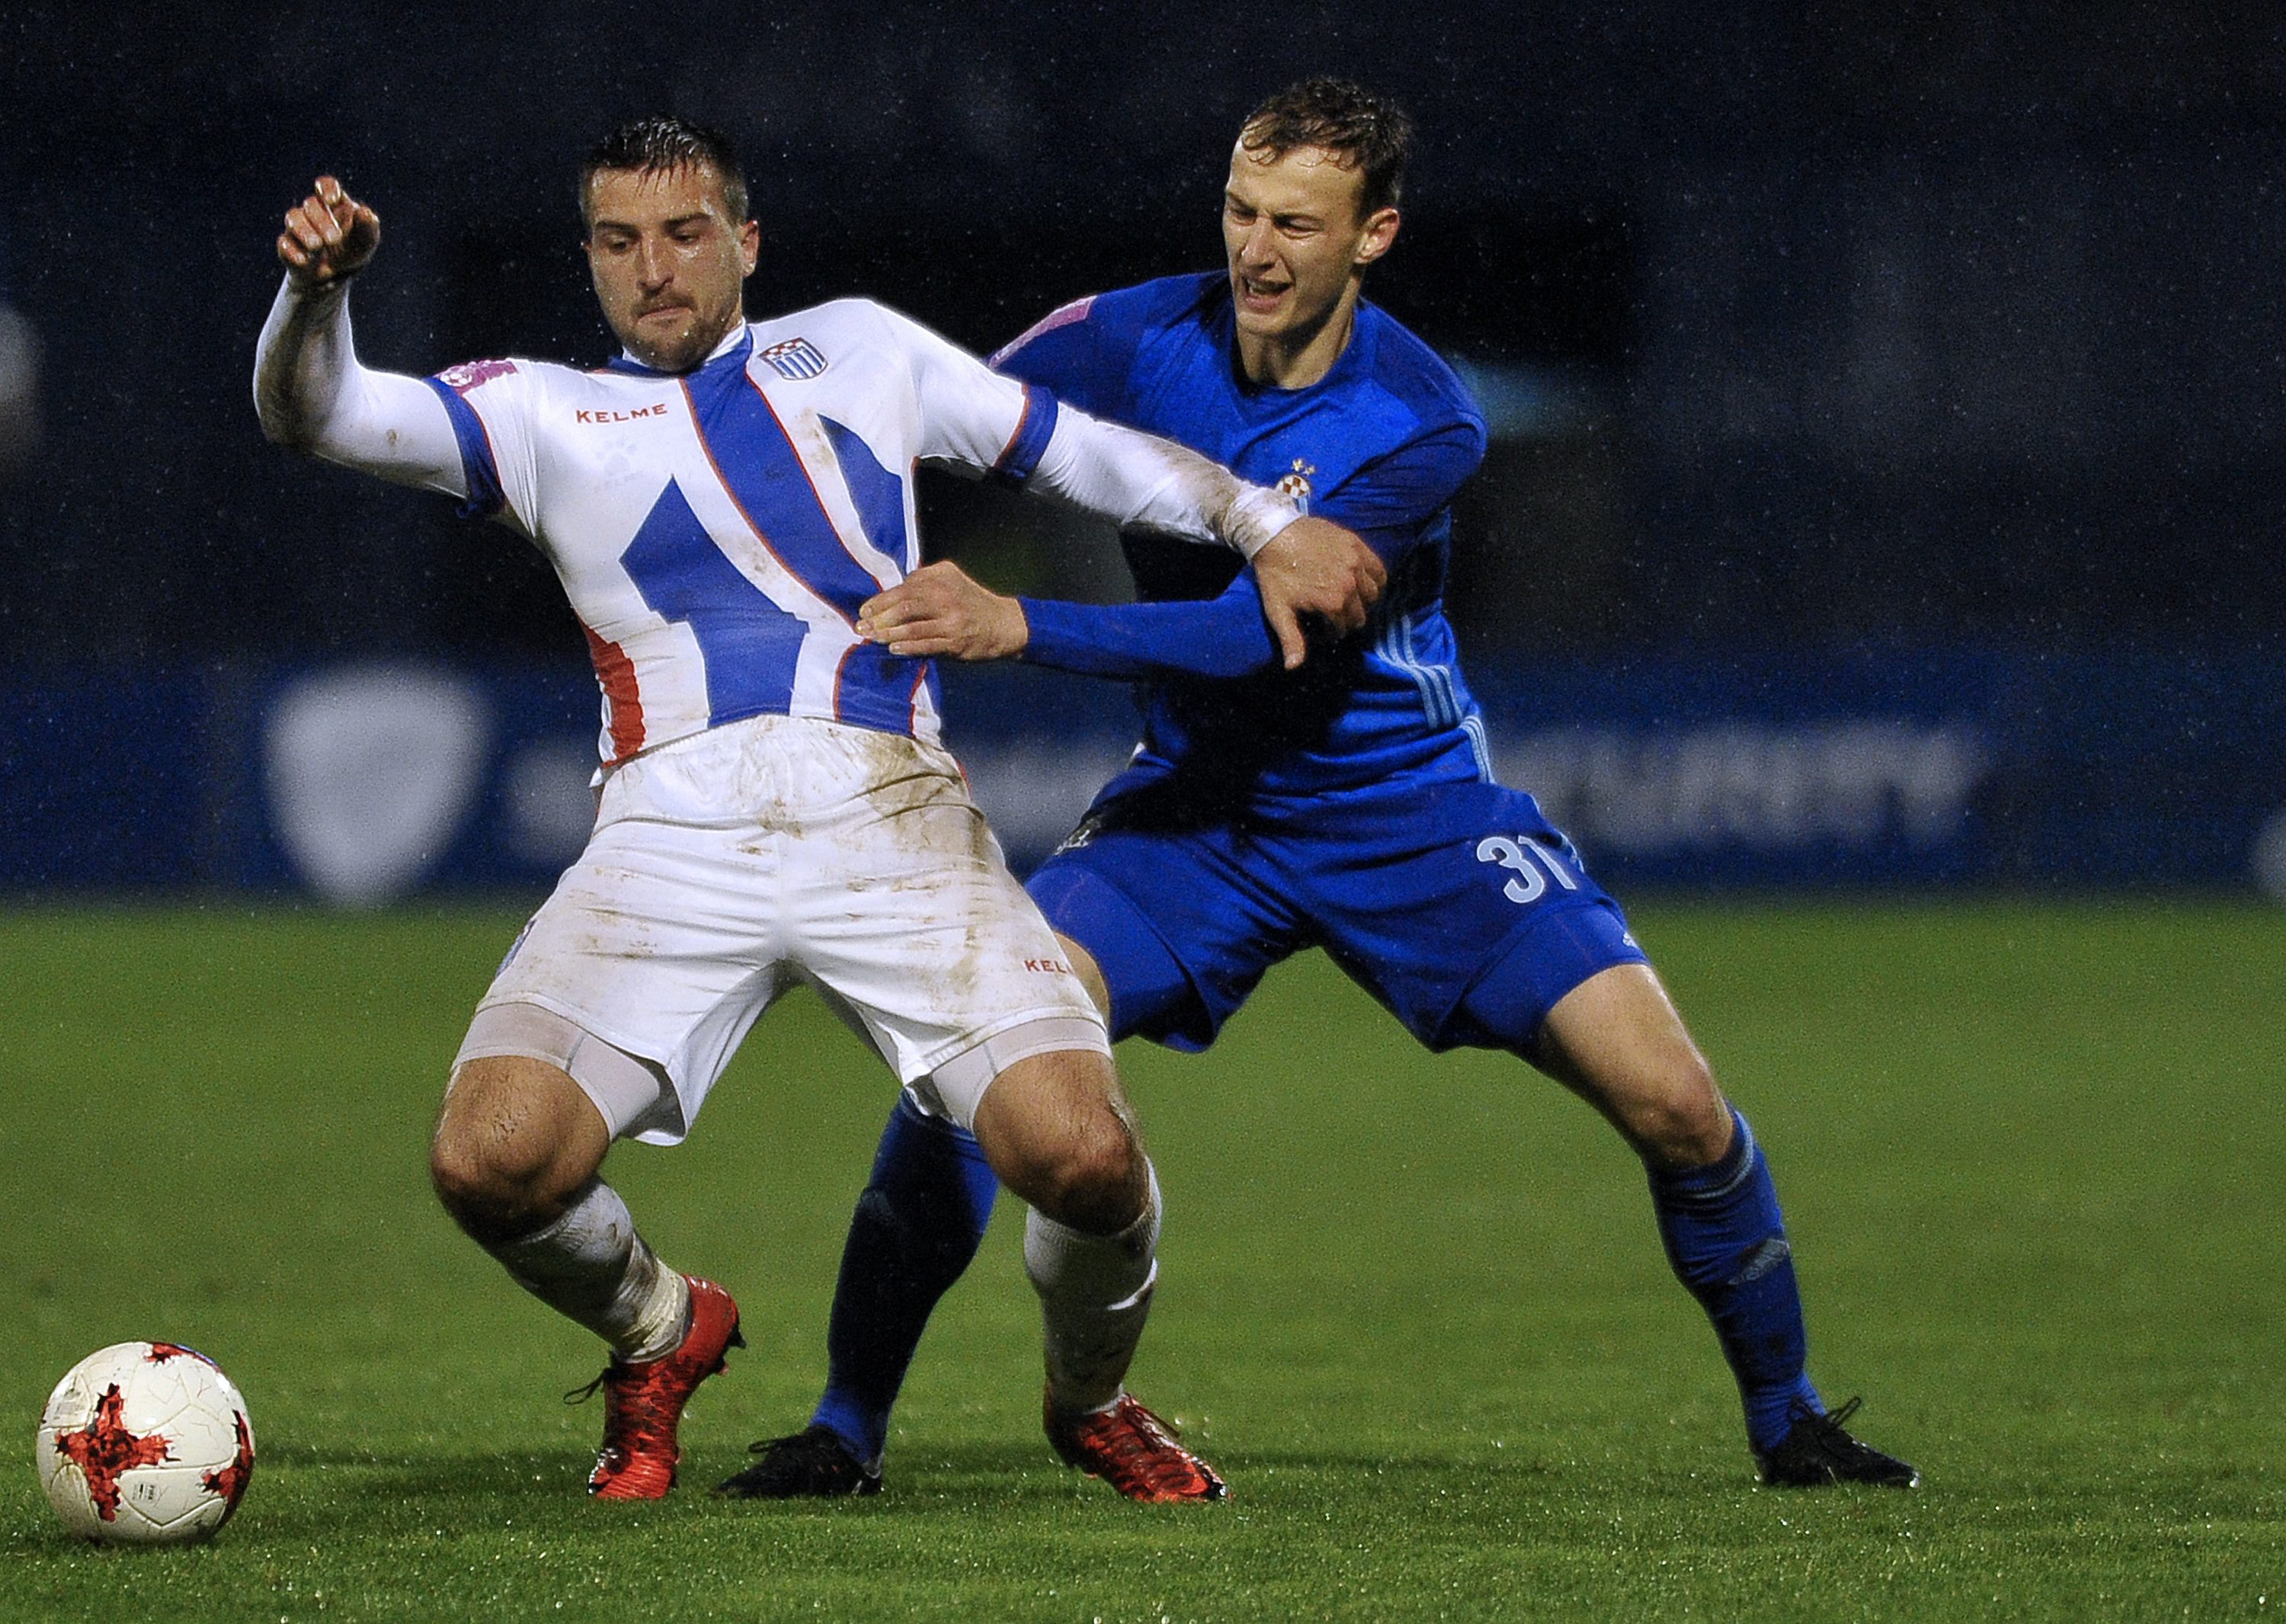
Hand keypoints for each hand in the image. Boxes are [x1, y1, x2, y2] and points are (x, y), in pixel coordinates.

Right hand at [277, 175, 379, 288]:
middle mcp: (314, 211)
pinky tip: (304, 261)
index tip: (331, 201)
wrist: (334, 277)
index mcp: (335, 204)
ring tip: (317, 246)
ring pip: (293, 217)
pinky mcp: (287, 246)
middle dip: (322, 221)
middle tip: (334, 240)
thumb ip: (368, 227)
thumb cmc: (352, 251)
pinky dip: (293, 251)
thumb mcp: (366, 241)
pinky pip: (283, 243)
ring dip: (304, 231)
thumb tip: (365, 213)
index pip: (327, 185)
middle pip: (311, 204)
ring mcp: (298, 227)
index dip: (327, 189)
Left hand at [858, 561, 1028, 660]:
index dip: (880, 600)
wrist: (1004, 624)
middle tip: (862, 627)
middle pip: (904, 606)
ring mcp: (951, 620)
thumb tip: (892, 593)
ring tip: (873, 638)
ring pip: (912, 627)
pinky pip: (925, 644)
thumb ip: (924, 581)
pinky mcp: (955, 641)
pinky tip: (894, 648)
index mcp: (942, 577)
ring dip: (888, 634)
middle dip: (879, 618)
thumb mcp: (952, 580)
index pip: (904, 588)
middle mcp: (946, 595)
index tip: (864, 610)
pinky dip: (907, 647)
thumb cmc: (971, 603)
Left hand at [1250, 517, 1385, 668]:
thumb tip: (1293, 667)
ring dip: (1363, 601)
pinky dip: (1375, 580)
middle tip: (1333, 615)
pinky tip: (1362, 582)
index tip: (1322, 627)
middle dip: (1347, 619)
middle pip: (1360, 614)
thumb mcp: (1279, 610)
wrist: (1273, 533)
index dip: (1332, 632)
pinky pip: (1379, 569)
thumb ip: (1291, 640)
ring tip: (1347, 599)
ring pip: (1373, 594)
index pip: (1344, 629)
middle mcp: (1350, 583)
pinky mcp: (1357, 545)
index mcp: (1333, 602)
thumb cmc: (1274, 574)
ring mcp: (1356, 562)